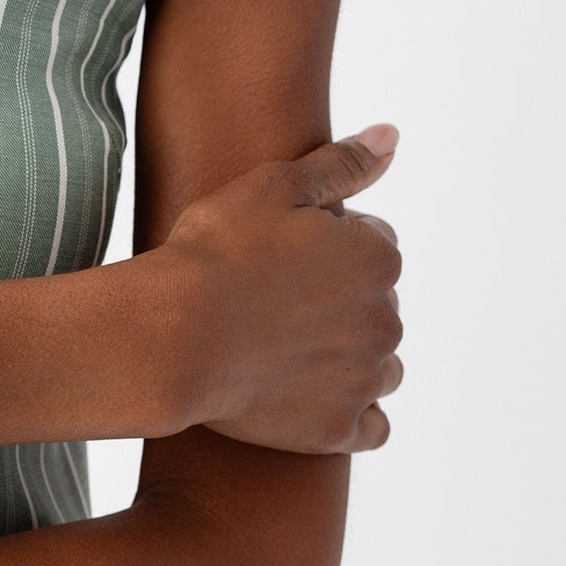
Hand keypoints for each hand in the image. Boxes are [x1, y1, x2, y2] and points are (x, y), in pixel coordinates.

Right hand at [161, 125, 404, 454]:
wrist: (173, 335)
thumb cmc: (217, 249)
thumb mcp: (275, 185)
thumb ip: (342, 163)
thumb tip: (392, 136)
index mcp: (377, 258)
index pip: (376, 243)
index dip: (328, 241)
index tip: (283, 247)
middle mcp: (386, 321)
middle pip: (378, 303)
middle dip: (340, 297)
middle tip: (275, 293)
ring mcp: (364, 380)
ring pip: (381, 363)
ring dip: (350, 352)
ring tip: (288, 341)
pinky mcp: (338, 429)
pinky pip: (371, 424)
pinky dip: (349, 409)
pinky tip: (308, 390)